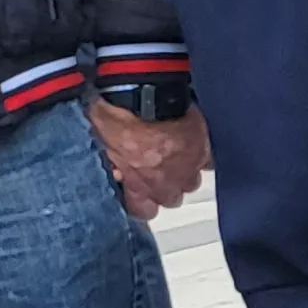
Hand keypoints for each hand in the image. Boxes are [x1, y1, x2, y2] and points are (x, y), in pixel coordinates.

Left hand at [88, 103, 208, 219]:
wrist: (145, 95)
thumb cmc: (119, 119)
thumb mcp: (101, 146)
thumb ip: (110, 165)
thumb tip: (111, 169)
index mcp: (139, 186)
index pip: (144, 212)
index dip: (140, 203)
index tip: (136, 194)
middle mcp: (167, 183)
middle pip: (172, 199)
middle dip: (164, 188)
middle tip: (153, 171)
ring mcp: (189, 168)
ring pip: (191, 182)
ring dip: (182, 173)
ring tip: (171, 158)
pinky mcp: (204, 150)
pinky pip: (206, 161)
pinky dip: (199, 155)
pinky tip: (189, 145)